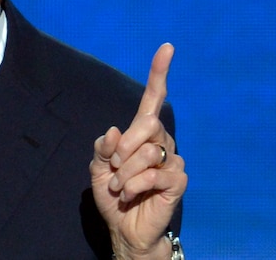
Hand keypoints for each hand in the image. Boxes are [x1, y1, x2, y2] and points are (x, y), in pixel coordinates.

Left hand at [90, 43, 187, 258]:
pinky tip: (131, 195)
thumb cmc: (113, 194)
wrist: (124, 227)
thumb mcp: (97, 167)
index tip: (166, 47)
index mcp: (141, 133)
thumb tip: (115, 131)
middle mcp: (160, 141)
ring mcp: (172, 160)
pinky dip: (134, 185)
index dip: (159, 73)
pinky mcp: (178, 180)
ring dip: (124, 174)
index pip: (153, 98)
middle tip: (113, 168)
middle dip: (122, 149)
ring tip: (120, 187)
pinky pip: (154, 174)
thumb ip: (102, 147)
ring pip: (147, 152)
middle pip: (146, 124)